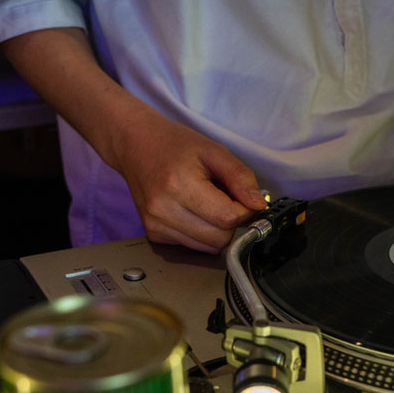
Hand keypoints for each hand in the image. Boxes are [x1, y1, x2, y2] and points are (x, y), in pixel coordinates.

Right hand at [111, 108, 267, 252]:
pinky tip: (192, 211)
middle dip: (231, 221)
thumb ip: (240, 177)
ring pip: (208, 247)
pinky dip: (201, 233)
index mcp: (179, 185)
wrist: (135, 144)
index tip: (242, 198)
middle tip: (225, 199)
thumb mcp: (213, 151)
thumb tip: (258, 205)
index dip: (244, 211)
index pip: (228, 218)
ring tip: (206, 203)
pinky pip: (192, 246)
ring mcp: (155, 225)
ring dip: (216, 229)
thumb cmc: (173, 144)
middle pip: (220, 238)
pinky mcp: (154, 235)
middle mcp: (163, 210)